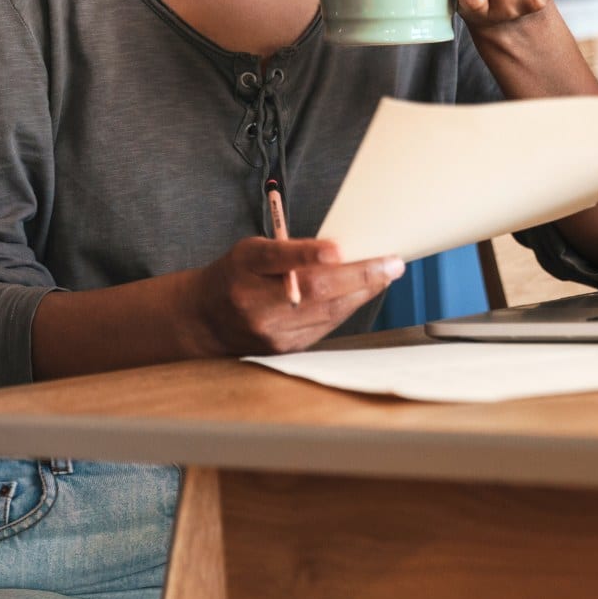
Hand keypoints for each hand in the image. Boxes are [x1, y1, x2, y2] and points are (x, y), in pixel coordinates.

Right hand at [191, 236, 403, 355]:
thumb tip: (337, 252)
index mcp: (245, 268)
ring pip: (326, 311)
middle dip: (359, 276)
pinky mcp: (283, 348)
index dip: (307, 254)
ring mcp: (270, 331)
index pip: (278, 259)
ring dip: (362, 292)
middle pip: (313, 291)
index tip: (337, 250)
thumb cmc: (236, 275)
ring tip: (386, 274)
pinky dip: (347, 308)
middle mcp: (256, 302)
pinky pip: (324, 326)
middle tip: (391, 264)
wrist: (206, 320)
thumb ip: (288, 250)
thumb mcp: (251, 250)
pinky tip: (364, 293)